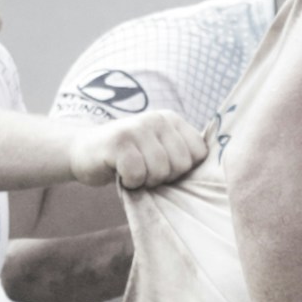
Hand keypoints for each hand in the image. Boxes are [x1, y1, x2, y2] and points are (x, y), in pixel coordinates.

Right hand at [76, 105, 209, 193]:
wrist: (82, 152)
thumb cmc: (126, 159)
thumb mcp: (157, 149)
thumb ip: (181, 155)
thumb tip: (218, 178)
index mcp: (171, 120)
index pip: (199, 154)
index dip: (182, 170)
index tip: (161, 166)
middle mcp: (156, 119)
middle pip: (181, 165)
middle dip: (163, 177)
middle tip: (143, 170)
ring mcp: (137, 127)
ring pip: (160, 171)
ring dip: (144, 180)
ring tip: (130, 170)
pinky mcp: (118, 142)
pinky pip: (138, 175)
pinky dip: (129, 182)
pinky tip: (119, 172)